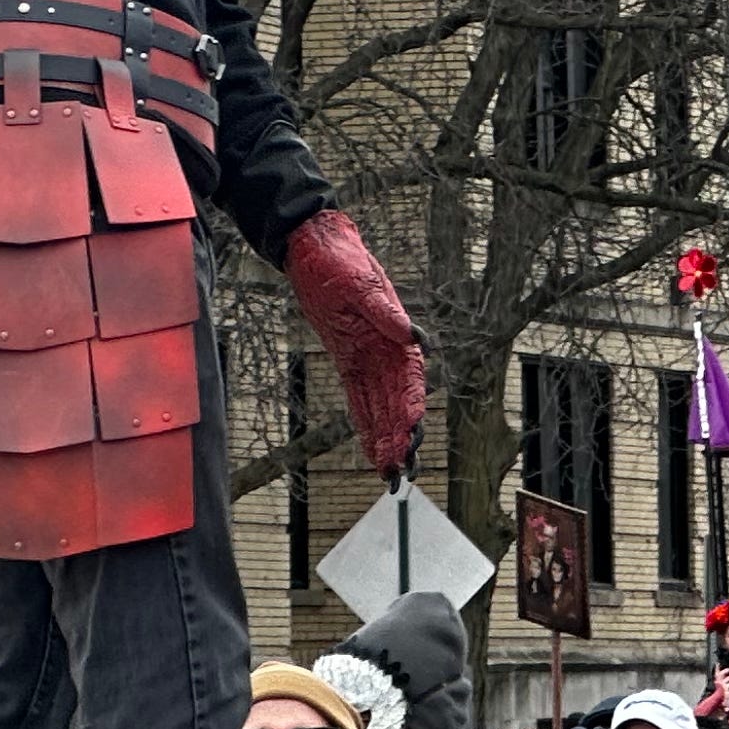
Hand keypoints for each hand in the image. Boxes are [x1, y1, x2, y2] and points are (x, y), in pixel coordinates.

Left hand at [283, 210, 425, 470]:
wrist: (315, 251)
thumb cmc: (340, 262)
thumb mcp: (361, 284)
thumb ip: (385, 312)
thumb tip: (411, 334)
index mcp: (396, 334)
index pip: (410, 377)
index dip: (412, 404)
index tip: (412, 429)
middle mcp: (387, 352)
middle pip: (399, 402)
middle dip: (403, 437)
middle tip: (405, 471)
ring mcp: (369, 360)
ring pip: (383, 410)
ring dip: (388, 442)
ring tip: (392, 477)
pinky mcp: (350, 364)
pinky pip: (361, 402)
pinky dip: (368, 428)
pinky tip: (374, 453)